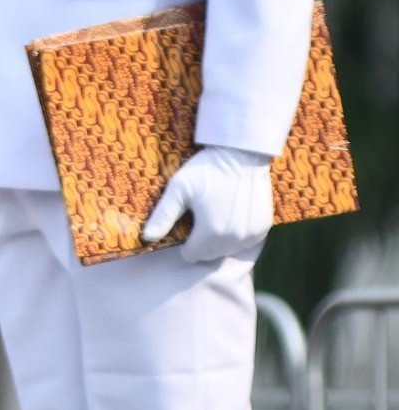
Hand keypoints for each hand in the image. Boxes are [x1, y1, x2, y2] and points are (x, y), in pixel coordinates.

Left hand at [141, 144, 274, 261]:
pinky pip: (244, 242)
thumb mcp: (179, 189)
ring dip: (218, 240)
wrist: (242, 155)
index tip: (185, 222)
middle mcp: (234, 239)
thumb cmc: (206, 170)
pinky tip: (230, 216)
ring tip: (214, 215)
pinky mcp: (263, 229)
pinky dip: (235, 235)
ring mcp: (251, 235)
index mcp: (212, 233)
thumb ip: (163, 216)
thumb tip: (147, 238)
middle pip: (210, 254)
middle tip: (199, 217)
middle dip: (201, 242)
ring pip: (227, 249)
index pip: (192, 254)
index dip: (184, 241)